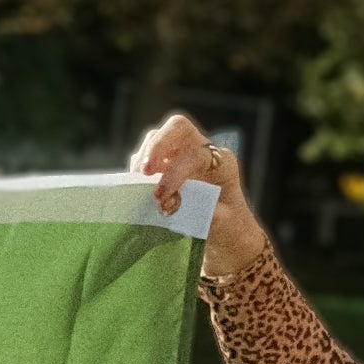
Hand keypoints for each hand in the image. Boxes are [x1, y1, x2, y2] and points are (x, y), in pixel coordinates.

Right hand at [132, 113, 269, 281]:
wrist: (226, 235)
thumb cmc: (228, 229)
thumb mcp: (224, 225)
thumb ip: (206, 213)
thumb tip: (179, 206)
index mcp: (221, 162)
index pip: (195, 153)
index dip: (175, 173)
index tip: (160, 199)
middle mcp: (203, 151)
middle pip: (178, 127)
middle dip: (157, 146)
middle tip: (143, 173)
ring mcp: (183, 156)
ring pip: (160, 136)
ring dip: (144, 156)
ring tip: (137, 182)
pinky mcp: (167, 166)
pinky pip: (148, 154)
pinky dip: (138, 166)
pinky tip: (136, 185)